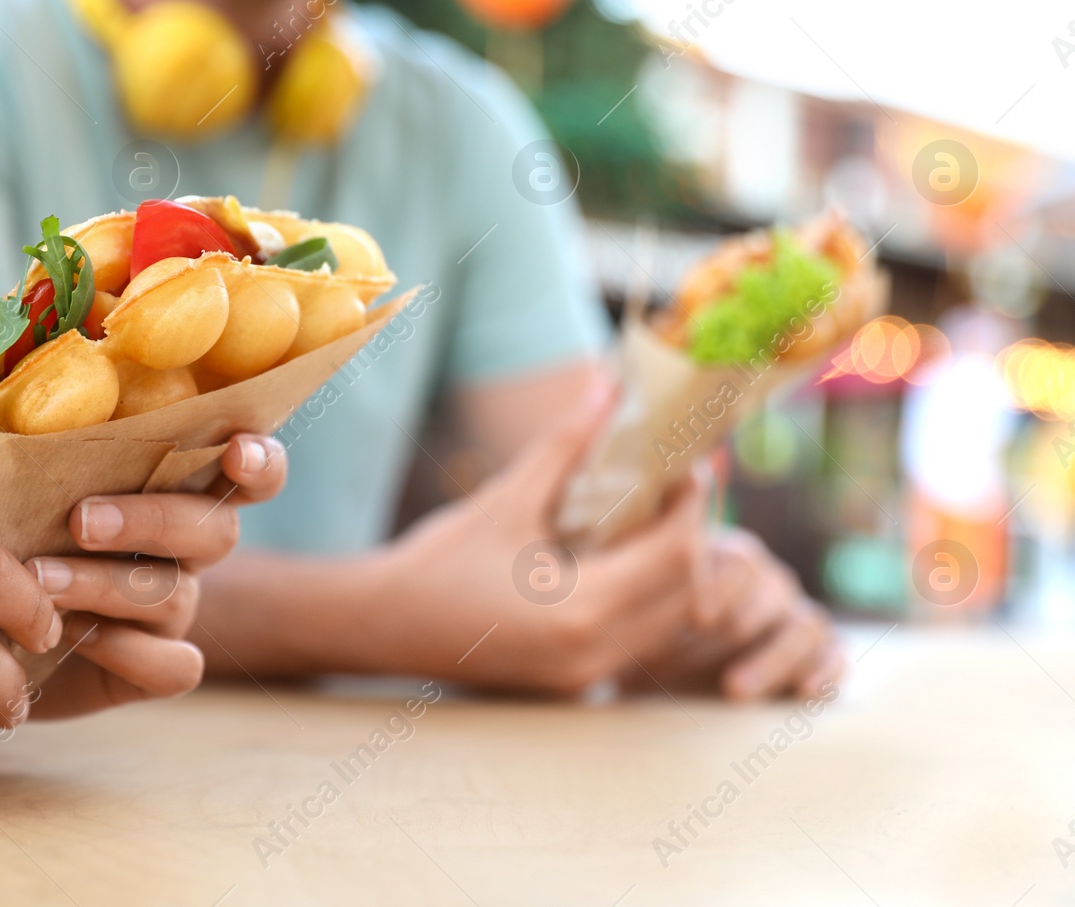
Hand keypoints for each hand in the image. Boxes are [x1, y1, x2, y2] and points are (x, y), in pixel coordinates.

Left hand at [26, 433, 287, 718]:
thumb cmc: (2, 529)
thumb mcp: (12, 474)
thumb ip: (21, 430)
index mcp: (171, 488)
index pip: (248, 470)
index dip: (259, 459)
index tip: (236, 449)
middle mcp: (186, 549)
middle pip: (216, 529)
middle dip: (151, 519)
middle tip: (81, 520)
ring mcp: (174, 611)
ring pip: (174, 593)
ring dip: (105, 583)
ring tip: (39, 578)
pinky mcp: (153, 669)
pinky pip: (172, 667)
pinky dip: (126, 652)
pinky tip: (70, 636)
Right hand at [360, 380, 714, 693]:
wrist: (382, 626)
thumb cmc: (437, 562)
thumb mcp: (506, 499)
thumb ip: (564, 444)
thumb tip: (607, 388)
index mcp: (581, 611)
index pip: (676, 556)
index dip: (692, 506)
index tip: (684, 467)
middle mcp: (593, 655)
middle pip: (685, 593)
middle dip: (691, 537)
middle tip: (676, 491)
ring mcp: (585, 679)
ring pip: (668, 624)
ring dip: (673, 575)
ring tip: (651, 523)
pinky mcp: (573, 685)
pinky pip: (637, 643)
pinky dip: (645, 603)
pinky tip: (620, 564)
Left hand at [619, 526, 844, 700]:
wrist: (672, 664)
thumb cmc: (650, 625)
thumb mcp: (640, 599)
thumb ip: (644, 573)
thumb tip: (640, 539)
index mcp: (731, 554)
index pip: (736, 562)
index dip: (714, 590)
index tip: (694, 618)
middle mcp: (770, 579)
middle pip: (764, 599)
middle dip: (721, 639)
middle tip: (682, 671)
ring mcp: (798, 612)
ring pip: (803, 626)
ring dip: (769, 661)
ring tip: (734, 691)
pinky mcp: (820, 649)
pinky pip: (834, 653)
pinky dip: (826, 670)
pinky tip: (804, 694)